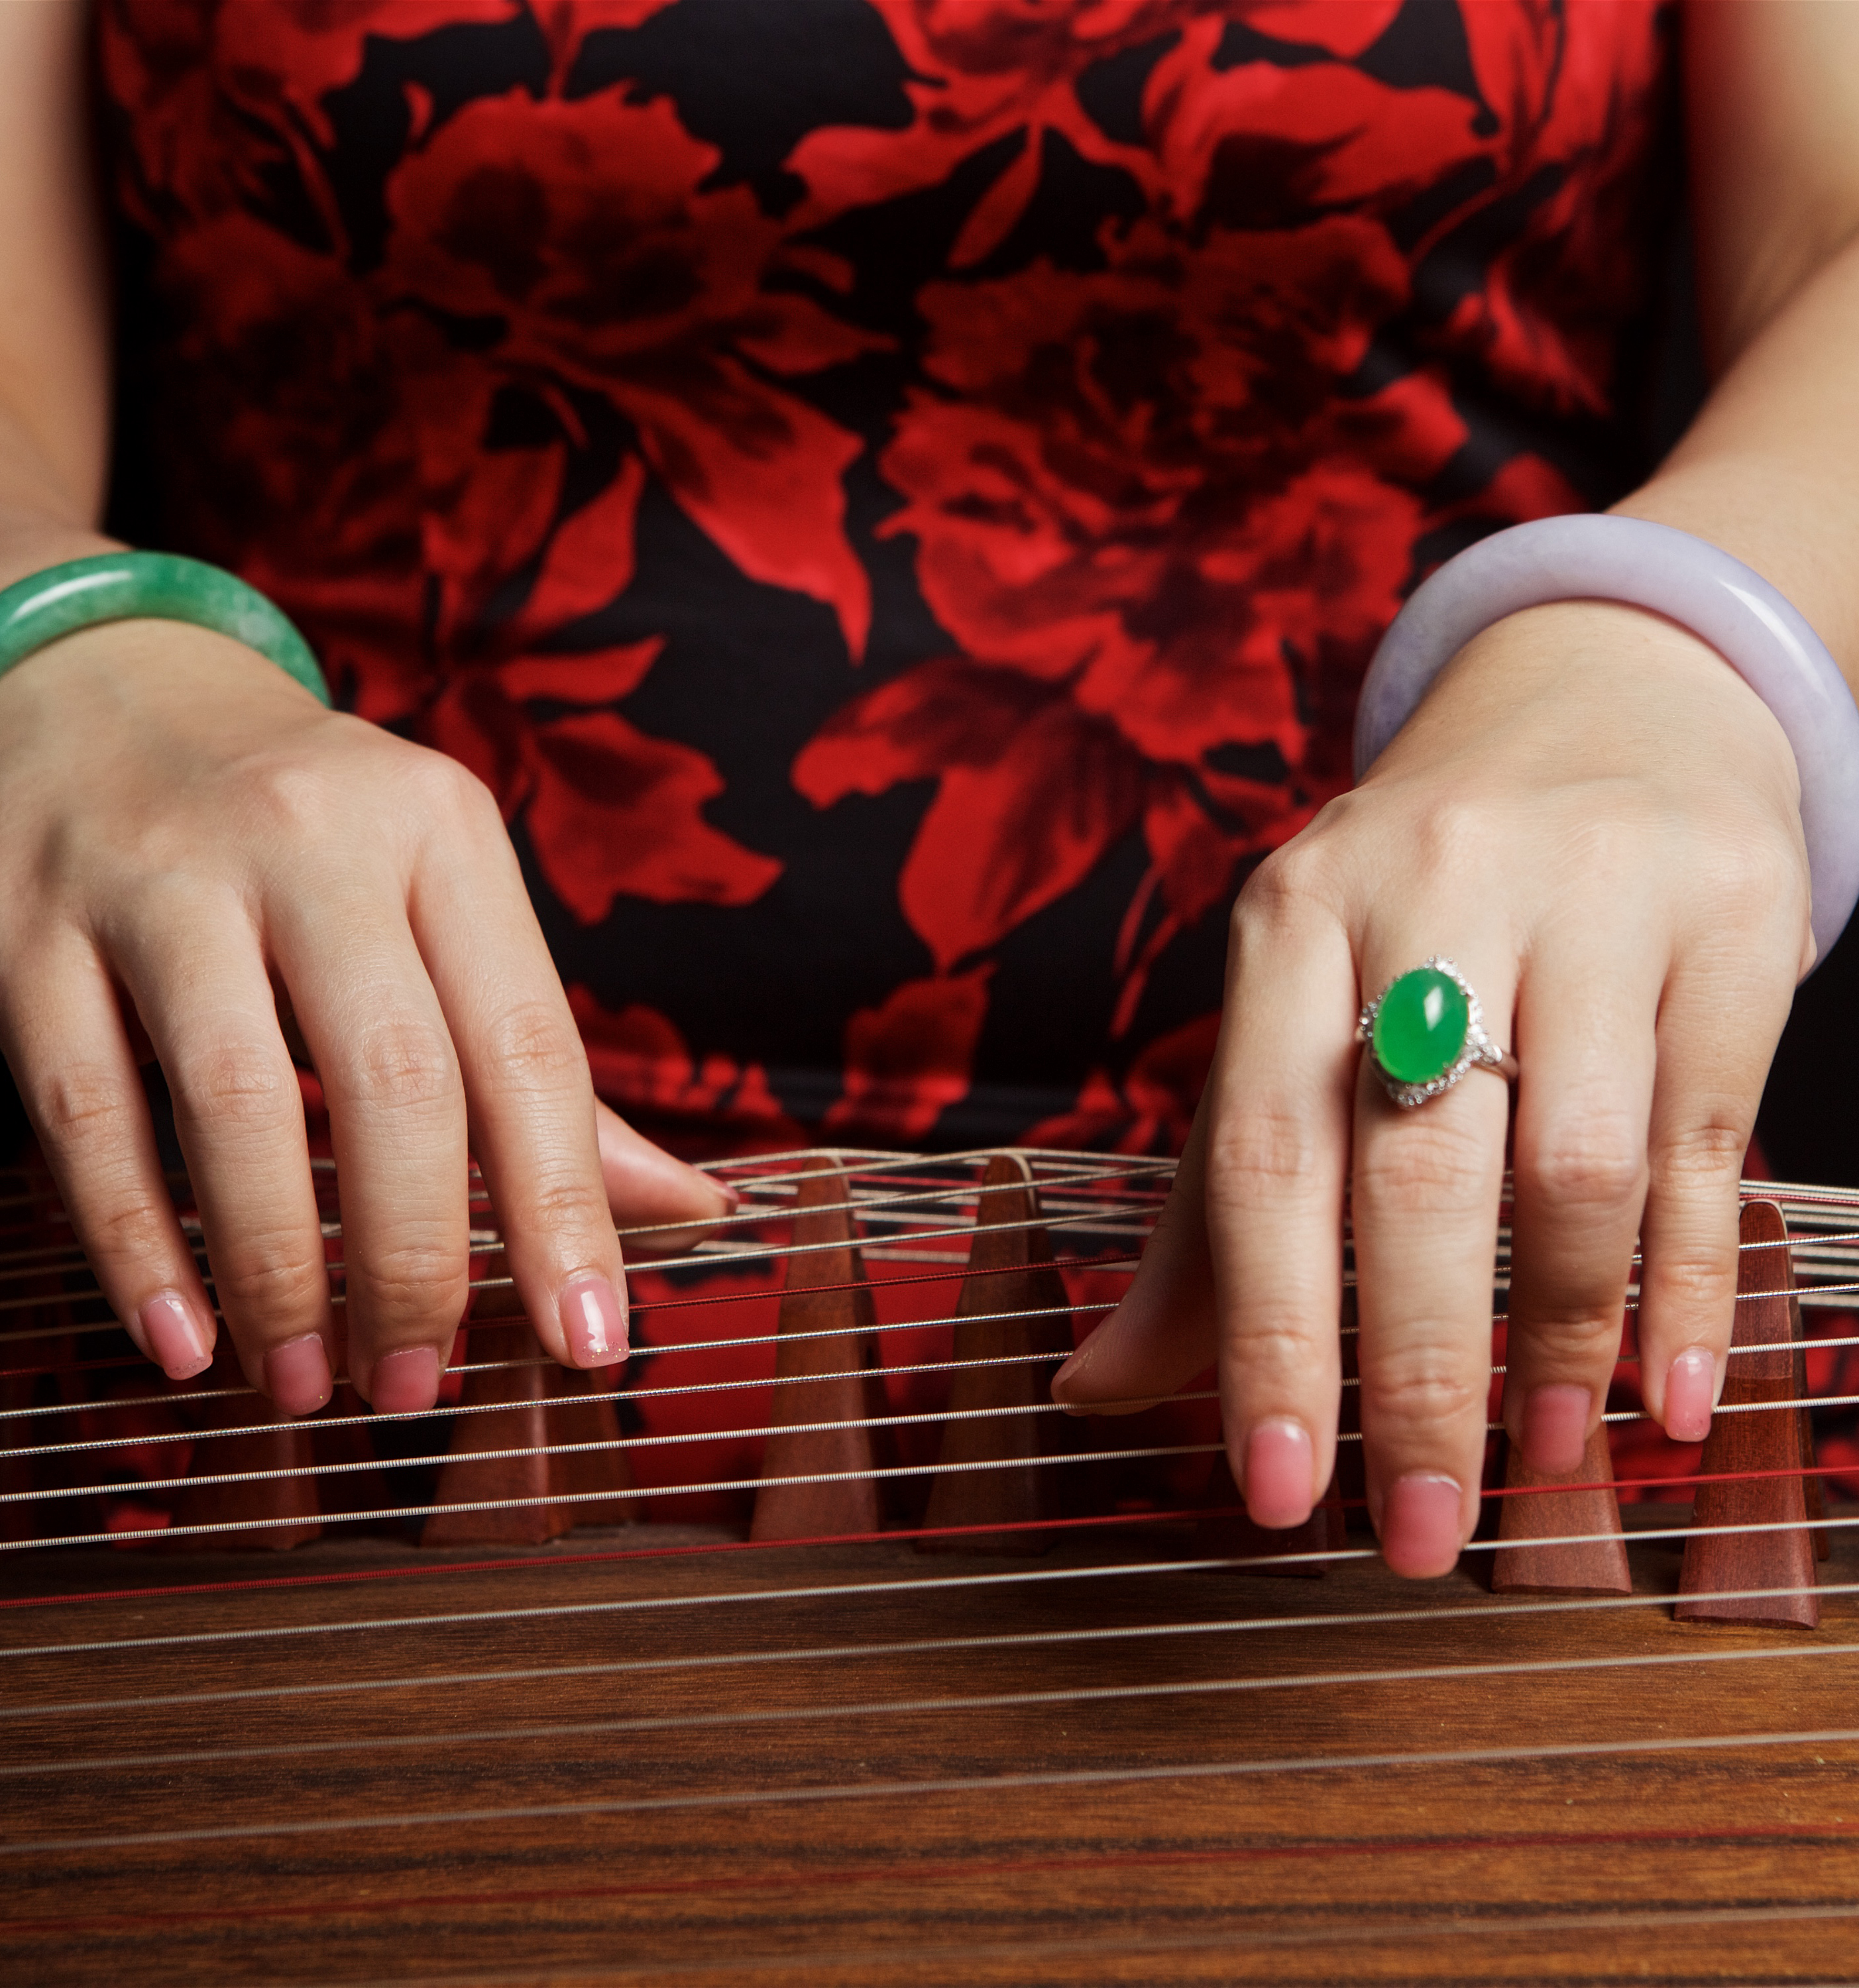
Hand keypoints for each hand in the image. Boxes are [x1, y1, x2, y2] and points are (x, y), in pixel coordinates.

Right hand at [0, 618, 730, 1413]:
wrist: (88, 692)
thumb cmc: (306, 839)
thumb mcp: (438, 903)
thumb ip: (543, 1065)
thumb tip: (685, 1208)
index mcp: (443, 833)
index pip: (529, 1044)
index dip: (566, 1208)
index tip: (590, 1340)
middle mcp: (314, 840)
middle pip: (395, 1081)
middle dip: (419, 1262)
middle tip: (418, 1385)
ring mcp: (162, 876)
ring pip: (238, 1105)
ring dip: (282, 1274)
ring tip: (305, 1383)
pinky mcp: (30, 925)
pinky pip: (88, 1114)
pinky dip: (136, 1248)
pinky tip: (182, 1341)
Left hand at [1053, 600, 1811, 1575]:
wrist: (1598, 707)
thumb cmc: (1413, 907)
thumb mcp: (1290, 1017)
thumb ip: (1207, 1210)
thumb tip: (1089, 1389)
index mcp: (1289, 921)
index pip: (1262, 1157)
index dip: (1265, 1338)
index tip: (1273, 1496)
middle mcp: (1428, 890)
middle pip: (1415, 1178)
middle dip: (1412, 1380)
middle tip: (1417, 1535)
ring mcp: (1588, 892)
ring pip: (1571, 1166)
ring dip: (1553, 1341)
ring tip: (1534, 1462)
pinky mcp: (1729, 913)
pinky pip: (1702, 1139)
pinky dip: (1682, 1285)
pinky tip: (1662, 1393)